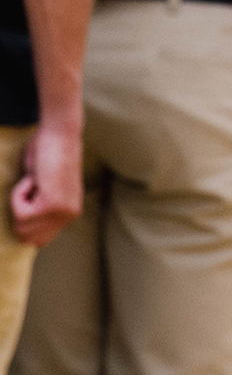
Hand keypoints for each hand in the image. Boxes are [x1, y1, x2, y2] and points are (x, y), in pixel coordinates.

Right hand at [10, 119, 82, 247]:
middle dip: (19, 213)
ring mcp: (63, 212)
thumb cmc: (47, 153)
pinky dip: (18, 194)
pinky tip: (34, 178)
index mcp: (70, 212)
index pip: (39, 239)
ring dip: (19, 202)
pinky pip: (20, 211)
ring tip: (34, 181)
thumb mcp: (44, 186)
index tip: (30, 196)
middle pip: (28, 239)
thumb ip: (38, 205)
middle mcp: (70, 215)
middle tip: (31, 188)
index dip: (25, 222)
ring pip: (21, 226)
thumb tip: (23, 230)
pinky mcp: (53, 204)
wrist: (59, 134)